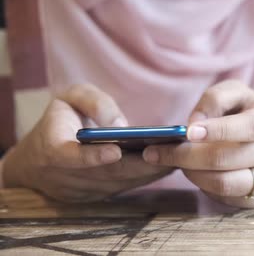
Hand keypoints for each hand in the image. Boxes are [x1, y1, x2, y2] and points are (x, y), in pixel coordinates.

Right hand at [2, 84, 172, 201]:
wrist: (34, 160)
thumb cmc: (58, 121)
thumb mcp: (69, 98)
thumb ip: (94, 102)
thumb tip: (120, 125)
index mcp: (51, 149)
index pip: (69, 156)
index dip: (92, 156)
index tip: (115, 151)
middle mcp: (64, 176)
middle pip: (105, 174)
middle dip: (139, 165)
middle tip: (168, 153)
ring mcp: (80, 192)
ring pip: (118, 184)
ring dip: (148, 173)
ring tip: (175, 158)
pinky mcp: (94, 198)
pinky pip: (123, 188)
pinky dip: (145, 178)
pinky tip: (167, 166)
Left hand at [143, 80, 253, 207]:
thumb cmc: (250, 118)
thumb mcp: (239, 97)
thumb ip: (216, 99)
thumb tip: (193, 123)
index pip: (246, 126)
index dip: (216, 129)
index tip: (188, 132)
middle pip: (225, 158)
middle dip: (186, 156)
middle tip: (157, 153)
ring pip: (224, 183)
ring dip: (192, 174)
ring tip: (176, 165)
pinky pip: (229, 198)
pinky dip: (206, 187)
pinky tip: (198, 176)